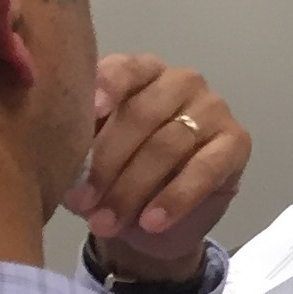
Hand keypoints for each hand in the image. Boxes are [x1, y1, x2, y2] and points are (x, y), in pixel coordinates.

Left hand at [65, 54, 249, 282]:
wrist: (150, 224)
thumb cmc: (113, 178)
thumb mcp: (85, 159)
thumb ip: (77, 145)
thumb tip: (56, 151)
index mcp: (139, 73)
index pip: (124, 69)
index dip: (106, 88)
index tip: (90, 112)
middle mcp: (179, 82)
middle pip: (142, 114)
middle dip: (107, 161)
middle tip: (80, 201)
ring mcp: (213, 109)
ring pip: (169, 144)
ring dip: (133, 188)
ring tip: (105, 223)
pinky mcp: (236, 143)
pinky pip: (205, 169)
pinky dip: (176, 198)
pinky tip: (152, 222)